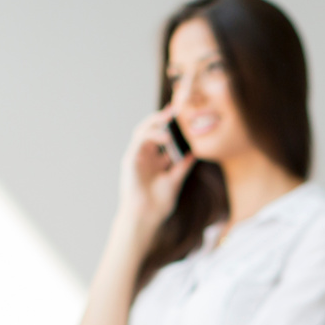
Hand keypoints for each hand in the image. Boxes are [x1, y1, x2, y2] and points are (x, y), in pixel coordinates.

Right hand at [117, 109, 193, 229]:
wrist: (146, 217)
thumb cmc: (159, 202)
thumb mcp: (176, 180)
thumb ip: (183, 166)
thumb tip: (195, 153)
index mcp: (156, 160)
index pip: (163, 137)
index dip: (171, 126)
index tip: (182, 115)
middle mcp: (145, 156)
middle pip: (153, 130)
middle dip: (163, 117)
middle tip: (176, 107)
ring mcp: (137, 157)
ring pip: (143, 131)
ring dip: (156, 122)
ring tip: (170, 116)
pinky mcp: (130, 159)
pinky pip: (139, 141)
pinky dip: (152, 135)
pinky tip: (166, 136)